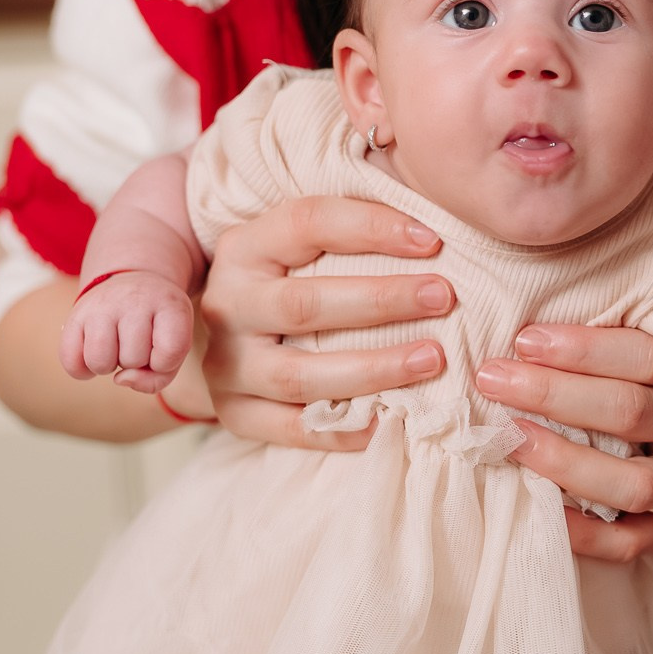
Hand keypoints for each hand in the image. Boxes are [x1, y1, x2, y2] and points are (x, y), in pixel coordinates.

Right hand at [60, 271, 190, 393]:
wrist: (133, 282)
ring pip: (100, 362)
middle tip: (136, 340)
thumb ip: (158, 378)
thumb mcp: (174, 346)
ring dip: (108, 366)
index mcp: (170, 305)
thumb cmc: (157, 326)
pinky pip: (71, 363)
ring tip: (115, 347)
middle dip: (136, 361)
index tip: (162, 347)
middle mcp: (135, 300)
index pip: (170, 352)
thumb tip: (120, 379)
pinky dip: (82, 370)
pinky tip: (95, 353)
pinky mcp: (75, 315)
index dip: (165, 363)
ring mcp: (102, 305)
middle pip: (133, 360)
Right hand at [199, 195, 451, 449]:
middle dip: (380, 301)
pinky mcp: (234, 413)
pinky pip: (292, 429)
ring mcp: (226, 363)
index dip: (369, 227)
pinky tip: (391, 419)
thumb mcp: (300, 243)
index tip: (432, 239)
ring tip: (431, 360)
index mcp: (246, 248)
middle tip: (443, 297)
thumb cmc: (288, 278)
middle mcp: (228, 304)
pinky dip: (343, 429)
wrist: (209, 334)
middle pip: (304, 304)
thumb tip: (431, 225)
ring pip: (298, 374)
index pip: (305, 224)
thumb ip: (351, 230)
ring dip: (372, 369)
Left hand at [483, 325, 652, 561]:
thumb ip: (608, 353)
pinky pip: (625, 542)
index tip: (525, 341)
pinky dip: (580, 531)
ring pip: (632, 483)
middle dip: (554, 393)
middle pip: (631, 411)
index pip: (647, 357)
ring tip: (512, 438)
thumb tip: (525, 337)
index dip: (585, 349)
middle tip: (493, 379)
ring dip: (564, 460)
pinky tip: (539, 505)